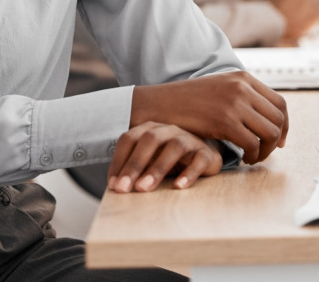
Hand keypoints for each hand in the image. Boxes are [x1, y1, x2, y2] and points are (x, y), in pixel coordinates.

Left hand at [107, 122, 223, 192]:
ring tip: (144, 188)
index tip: (113, 185)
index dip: (119, 161)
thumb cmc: (168, 160)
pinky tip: (178, 187)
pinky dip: (188, 173)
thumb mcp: (149, 162)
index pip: (129, 139)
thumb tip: (115, 188)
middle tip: (124, 188)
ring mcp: (188, 139)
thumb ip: (134, 170)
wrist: (203, 156)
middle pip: (149, 140)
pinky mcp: (206, 153)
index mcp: (150, 129)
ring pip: (174, 147)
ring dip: (157, 168)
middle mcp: (168, 130)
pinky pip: (198, 160)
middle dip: (134, 164)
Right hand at [131, 71, 288, 163]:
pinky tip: (243, 159)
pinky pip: (253, 144)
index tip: (279, 140)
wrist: (161, 104)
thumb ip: (242, 95)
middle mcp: (243, 88)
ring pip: (270, 133)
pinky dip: (252, 156)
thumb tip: (264, 116)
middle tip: (267, 153)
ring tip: (253, 157)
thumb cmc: (189, 101)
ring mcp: (235, 103)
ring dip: (266, 151)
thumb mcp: (219, 88)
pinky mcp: (226, 121)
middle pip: (278, 119)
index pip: (279, 103)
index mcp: (243, 78)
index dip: (284, 125)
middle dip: (276, 141)